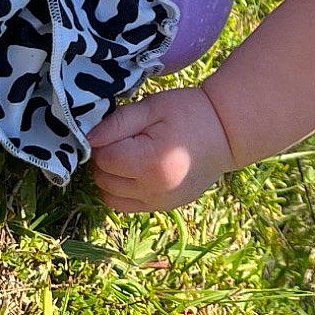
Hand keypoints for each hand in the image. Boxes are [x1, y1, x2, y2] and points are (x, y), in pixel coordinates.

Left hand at [88, 86, 235, 211]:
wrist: (228, 133)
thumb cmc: (190, 112)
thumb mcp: (153, 107)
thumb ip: (118, 123)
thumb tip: (87, 138)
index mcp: (149, 163)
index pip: (103, 158)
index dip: (103, 141)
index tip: (116, 129)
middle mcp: (152, 190)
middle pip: (103, 179)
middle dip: (104, 160)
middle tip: (121, 141)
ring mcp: (159, 202)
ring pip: (110, 197)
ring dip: (109, 178)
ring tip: (126, 157)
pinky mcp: (164, 207)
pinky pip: (126, 206)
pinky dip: (121, 191)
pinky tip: (133, 172)